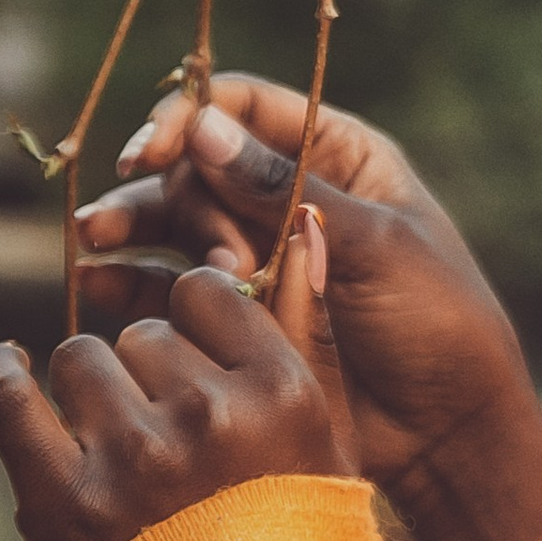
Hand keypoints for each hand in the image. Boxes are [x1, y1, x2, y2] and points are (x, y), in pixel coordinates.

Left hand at [0, 260, 351, 540]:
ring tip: (112, 444)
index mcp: (284, 395)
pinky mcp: (64, 503)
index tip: (199, 368)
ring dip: (88, 392)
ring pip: (80, 359)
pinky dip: (0, 376)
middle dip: (147, 375)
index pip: (205, 296)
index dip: (196, 329)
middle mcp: (209, 417)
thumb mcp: (327, 443)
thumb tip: (298, 219)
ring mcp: (133, 460)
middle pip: (143, 336)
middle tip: (163, 437)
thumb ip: (308, 327)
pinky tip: (5, 371)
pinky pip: (8, 397)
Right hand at [72, 78, 541, 540]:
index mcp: (339, 157)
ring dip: (133, 227)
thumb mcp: (371, 247)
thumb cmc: (436, 327)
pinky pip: (171, 285)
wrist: (447, 431)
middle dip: (175, 196)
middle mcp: (291, 197)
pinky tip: (95, 283)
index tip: (150, 151)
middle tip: (184, 246)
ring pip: (176, 221)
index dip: (188, 118)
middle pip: (199, 166)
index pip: (244, 109)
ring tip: (95, 243)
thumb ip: (283, 191)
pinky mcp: (238, 314)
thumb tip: (201, 128)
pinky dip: (132, 280)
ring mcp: (260, 254)